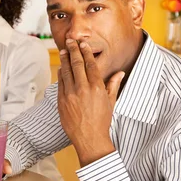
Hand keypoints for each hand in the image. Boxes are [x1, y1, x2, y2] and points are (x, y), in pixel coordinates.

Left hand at [57, 39, 124, 166]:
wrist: (89, 139)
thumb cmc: (102, 121)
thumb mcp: (111, 102)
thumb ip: (113, 85)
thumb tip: (120, 73)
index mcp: (97, 88)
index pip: (90, 65)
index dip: (86, 52)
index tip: (84, 44)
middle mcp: (83, 89)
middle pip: (77, 64)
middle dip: (74, 50)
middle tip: (71, 41)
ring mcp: (70, 94)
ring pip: (66, 71)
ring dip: (65, 59)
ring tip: (65, 50)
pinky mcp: (61, 100)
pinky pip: (60, 82)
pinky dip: (61, 73)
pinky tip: (62, 67)